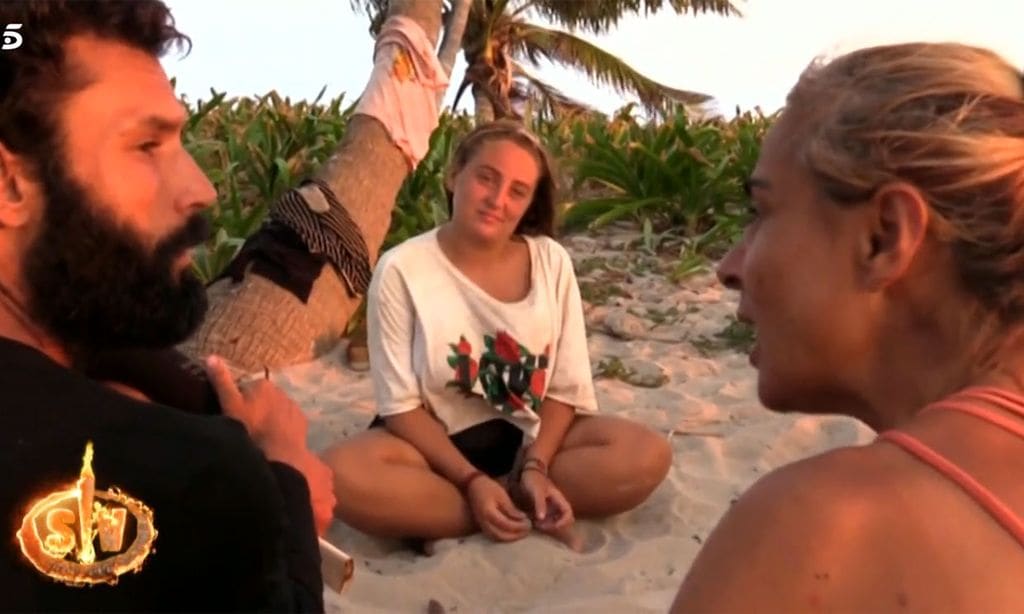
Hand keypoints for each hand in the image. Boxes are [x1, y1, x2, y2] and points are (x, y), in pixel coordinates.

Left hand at [205, 355, 336, 534]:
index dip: (279, 429)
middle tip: (251, 428)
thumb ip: (318, 489)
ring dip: (244, 399)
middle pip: (271, 405)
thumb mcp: (317, 483)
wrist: (280, 470)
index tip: (271, 437)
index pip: (290, 420)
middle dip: (262, 413)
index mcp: (299, 425)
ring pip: (251, 395)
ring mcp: (260, 405)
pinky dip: (219, 376)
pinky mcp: (237, 407)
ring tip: (235, 406)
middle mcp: (283, 409)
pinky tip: (210, 363)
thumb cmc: (299, 478)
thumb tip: (328, 512)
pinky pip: (226, 387)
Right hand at [464, 474, 530, 541]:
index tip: (529, 522)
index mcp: (488, 513)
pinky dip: (505, 536)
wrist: (473, 486)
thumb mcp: (502, 495)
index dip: (519, 526)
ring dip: (511, 538)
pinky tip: (513, 532)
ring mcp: (482, 526)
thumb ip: (511, 509)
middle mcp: (483, 522)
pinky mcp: (482, 526)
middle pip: (501, 535)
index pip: (506, 524)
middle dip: (516, 535)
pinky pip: (494, 536)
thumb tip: (523, 519)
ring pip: (497, 538)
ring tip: (522, 532)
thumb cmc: (489, 488)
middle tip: (527, 529)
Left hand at [519, 468, 573, 532]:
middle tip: (541, 525)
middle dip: (555, 526)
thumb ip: (539, 504)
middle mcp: (557, 504)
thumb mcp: (536, 491)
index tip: (552, 526)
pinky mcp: (545, 509)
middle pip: (564, 520)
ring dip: (548, 526)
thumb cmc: (533, 480)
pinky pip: (547, 520)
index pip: (568, 514)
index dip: (563, 522)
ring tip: (535, 523)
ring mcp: (551, 507)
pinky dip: (542, 523)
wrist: (527, 473)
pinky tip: (533, 521)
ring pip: (556, 522)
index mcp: (559, 499)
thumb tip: (542, 518)